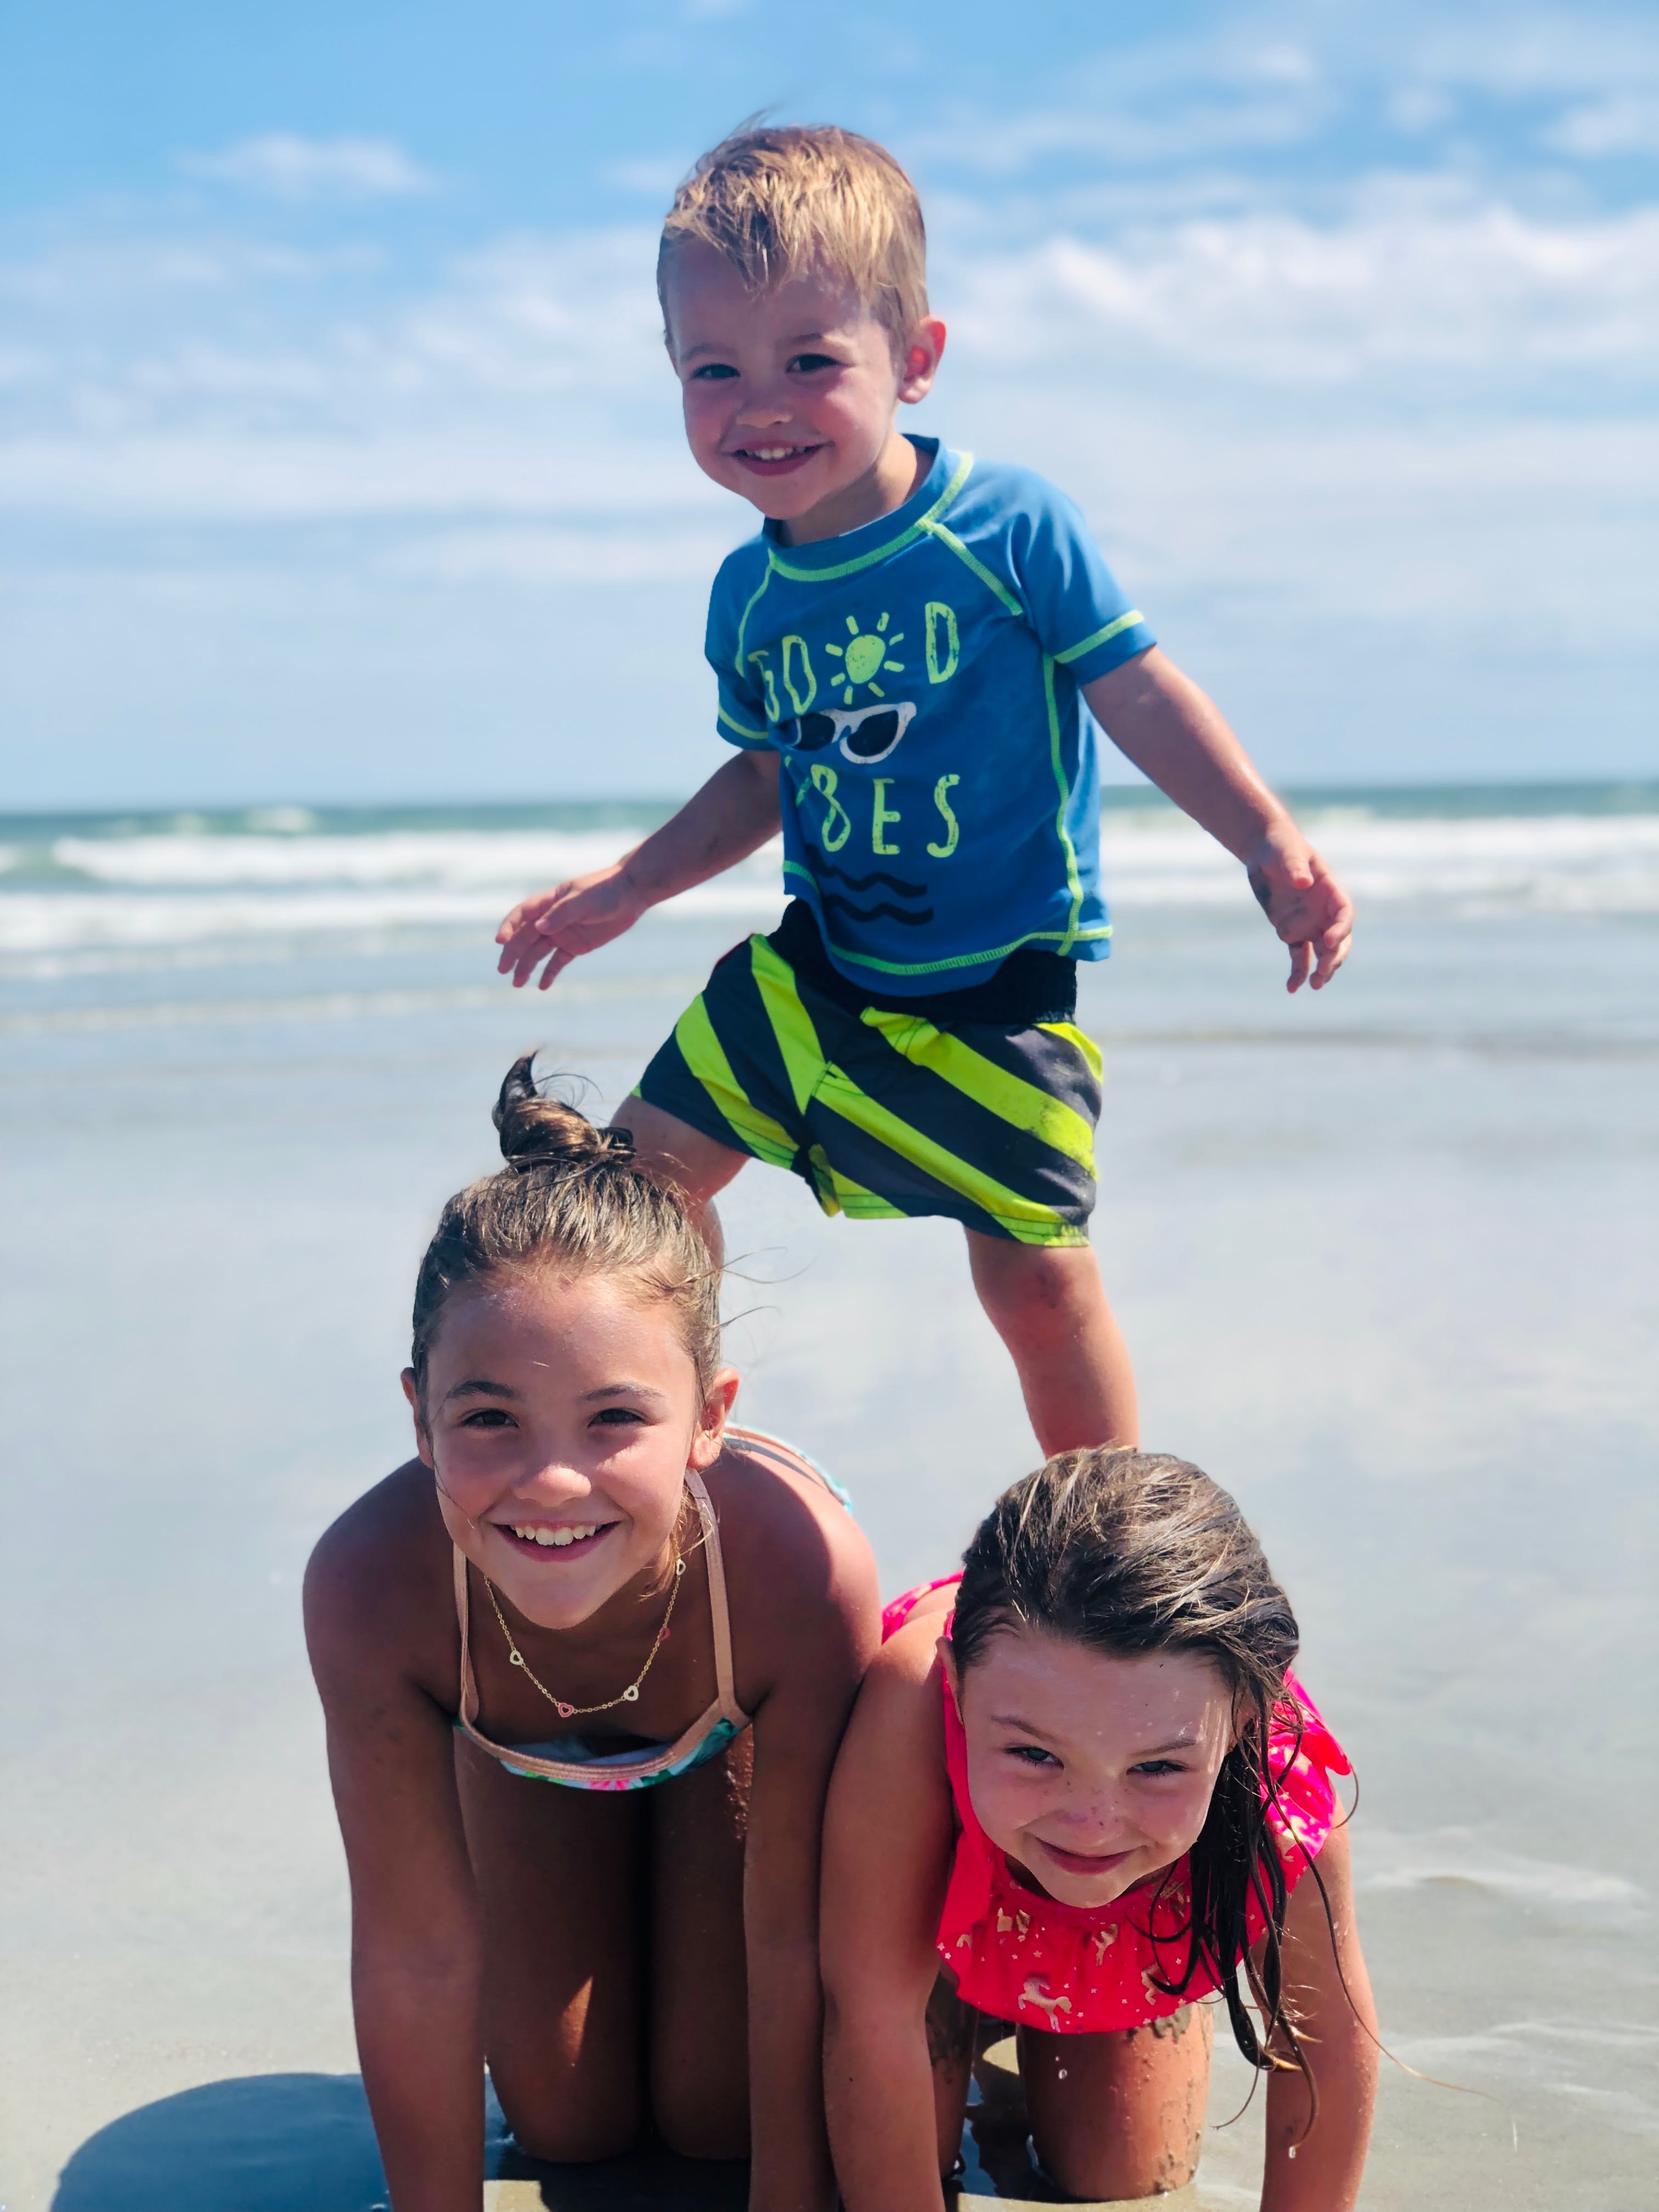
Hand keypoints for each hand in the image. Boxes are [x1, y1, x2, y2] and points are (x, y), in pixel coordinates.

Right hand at [495, 863, 645, 989]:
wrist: (630, 895)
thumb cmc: (606, 891)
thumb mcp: (584, 901)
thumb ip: (562, 914)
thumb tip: (540, 928)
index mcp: (549, 903)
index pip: (521, 915)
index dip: (509, 927)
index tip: (502, 941)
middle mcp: (551, 919)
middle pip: (525, 937)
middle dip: (512, 953)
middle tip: (502, 970)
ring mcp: (562, 933)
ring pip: (538, 952)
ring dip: (526, 967)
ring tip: (517, 984)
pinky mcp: (576, 946)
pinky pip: (558, 962)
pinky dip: (550, 973)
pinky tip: (542, 986)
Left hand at [1244, 825, 1353, 992]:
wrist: (1265, 853)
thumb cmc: (1280, 847)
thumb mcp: (1286, 853)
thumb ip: (1296, 867)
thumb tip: (1304, 883)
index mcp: (1330, 891)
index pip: (1344, 914)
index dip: (1340, 929)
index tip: (1327, 941)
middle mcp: (1324, 911)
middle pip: (1338, 940)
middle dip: (1334, 958)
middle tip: (1323, 973)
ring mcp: (1310, 923)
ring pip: (1321, 953)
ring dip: (1320, 970)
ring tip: (1313, 985)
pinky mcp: (1292, 932)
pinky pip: (1298, 956)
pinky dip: (1297, 972)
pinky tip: (1292, 988)